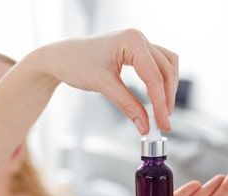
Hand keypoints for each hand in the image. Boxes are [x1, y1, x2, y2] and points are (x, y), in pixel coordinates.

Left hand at [40, 29, 177, 132]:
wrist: (60, 58)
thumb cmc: (75, 63)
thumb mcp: (103, 85)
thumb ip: (127, 105)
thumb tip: (144, 125)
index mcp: (132, 40)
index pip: (154, 76)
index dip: (160, 103)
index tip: (162, 123)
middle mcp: (138, 38)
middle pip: (166, 70)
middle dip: (167, 97)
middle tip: (163, 122)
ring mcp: (138, 43)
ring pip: (166, 66)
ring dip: (168, 89)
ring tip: (162, 112)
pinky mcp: (135, 52)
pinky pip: (157, 65)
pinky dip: (160, 82)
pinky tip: (157, 97)